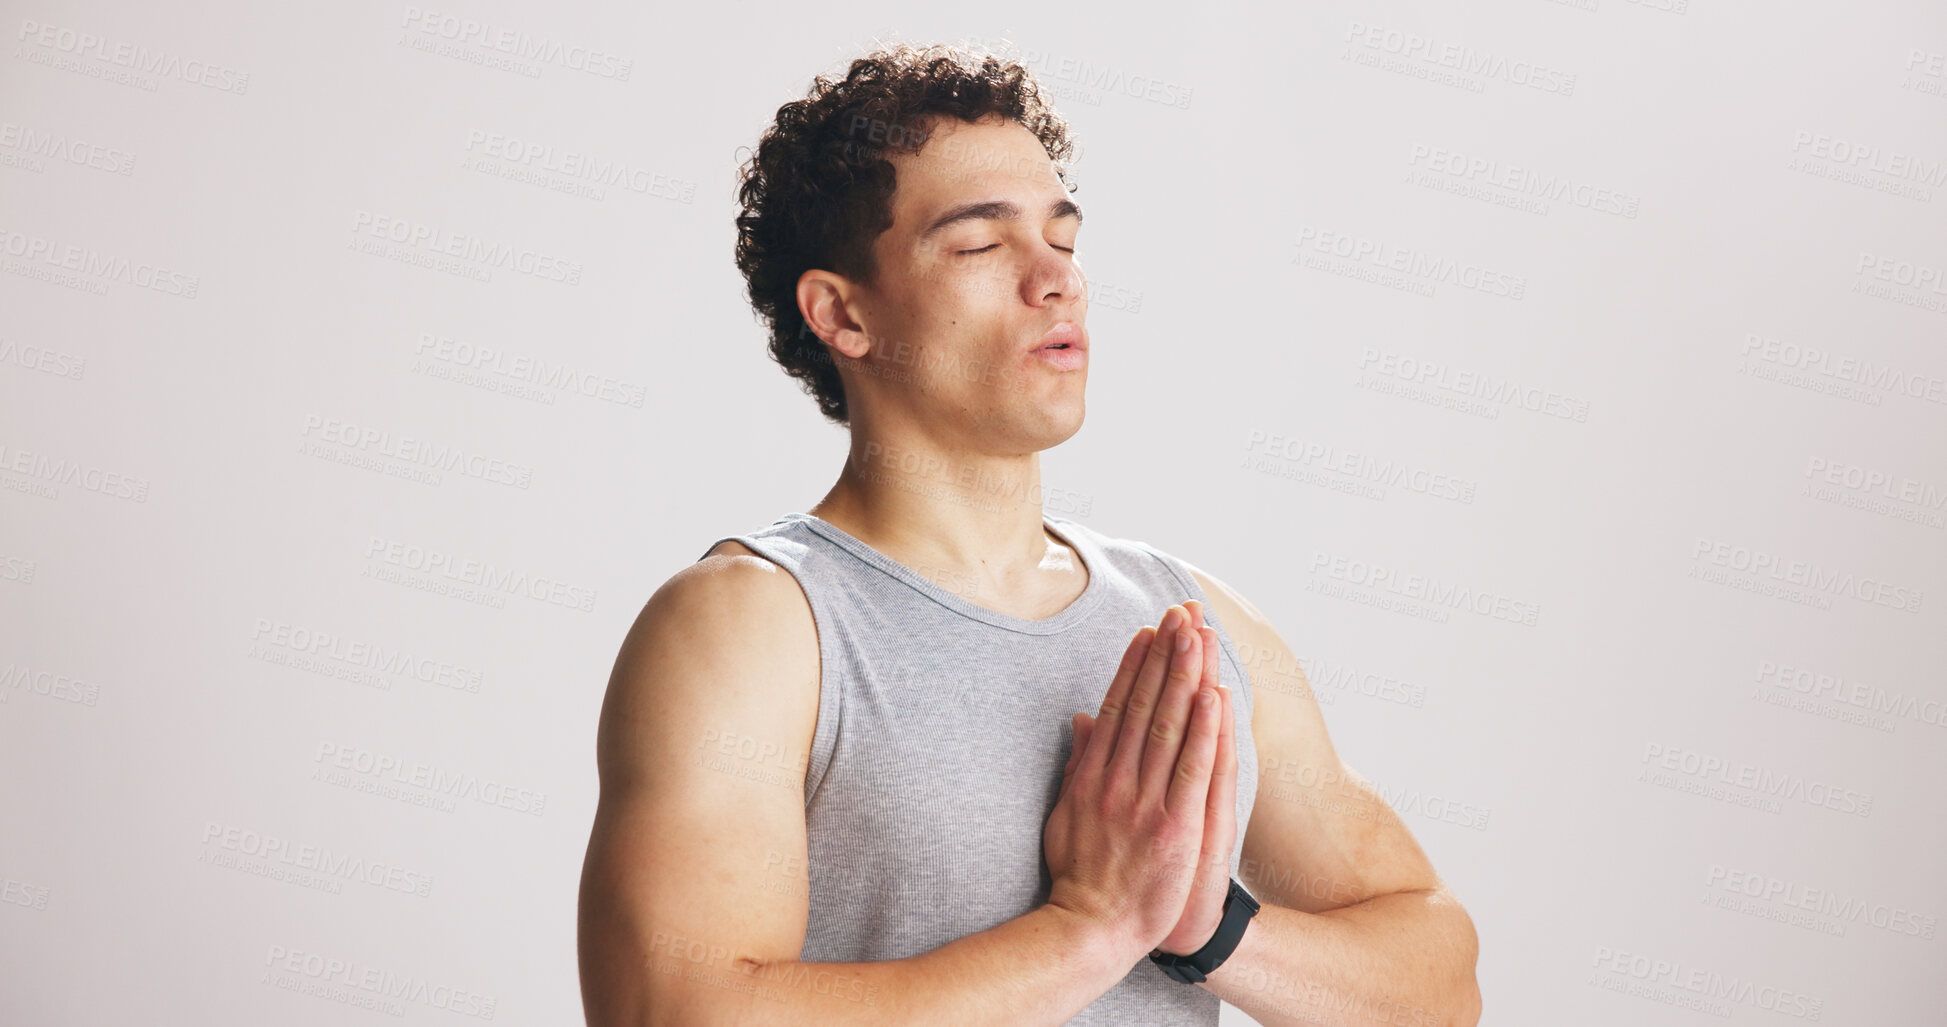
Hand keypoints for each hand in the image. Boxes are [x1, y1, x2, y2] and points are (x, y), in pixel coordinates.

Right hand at [1044, 604, 1225, 955]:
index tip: (1149, 632)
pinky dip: (1202, 731)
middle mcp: (1115, 781)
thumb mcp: (1065, 813)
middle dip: (1164, 657)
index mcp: (1091, 776)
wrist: (1092, 929)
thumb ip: (1076, 765)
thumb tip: (1080, 720)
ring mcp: (1144, 803)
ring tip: (1197, 637)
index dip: (1135, 667)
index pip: (1116, 707)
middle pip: (1144, 706)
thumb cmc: (1080, 875)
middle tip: (1179, 615)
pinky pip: (1192, 770)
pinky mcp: (1174, 827)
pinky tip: (1211, 696)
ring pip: (1168, 727)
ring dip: (1184, 678)